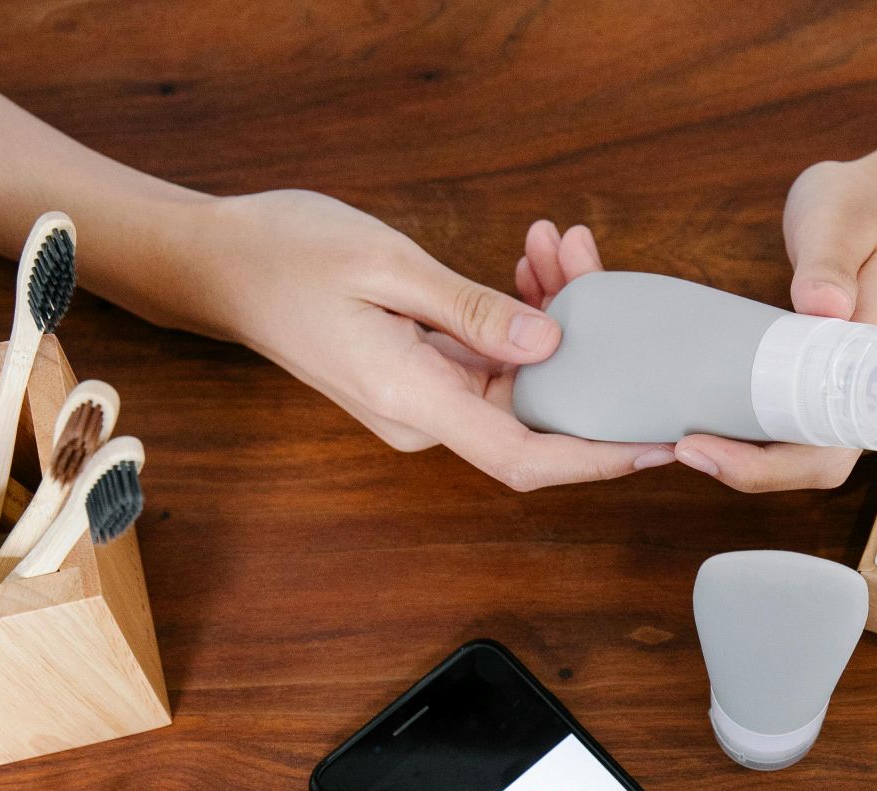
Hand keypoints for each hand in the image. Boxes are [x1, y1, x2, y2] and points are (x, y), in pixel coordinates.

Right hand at [173, 190, 666, 490]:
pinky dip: (516, 320)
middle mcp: (421, 418)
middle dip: (583, 350)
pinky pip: (489, 363)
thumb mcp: (385, 264)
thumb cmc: (286, 254)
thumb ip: (470, 311)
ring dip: (550, 320)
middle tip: (589, 260)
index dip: (598, 459)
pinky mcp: (420, 379)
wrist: (218, 262)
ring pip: (517, 380)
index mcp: (410, 400)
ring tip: (555, 245)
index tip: (658, 444)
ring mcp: (420, 403)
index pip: (524, 458)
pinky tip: (526, 266)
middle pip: (532, 411)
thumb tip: (549, 344)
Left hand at [677, 150, 876, 491]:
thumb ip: (830, 259)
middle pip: (809, 465)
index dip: (768, 467)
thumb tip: (821, 305)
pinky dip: (747, 432)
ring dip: (741, 457)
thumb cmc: (868, 210)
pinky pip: (789, 424)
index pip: (830, 450)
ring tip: (679, 441)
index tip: (704, 446)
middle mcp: (873, 397)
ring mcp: (851, 393)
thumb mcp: (842, 221)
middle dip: (745, 470)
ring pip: (797, 452)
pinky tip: (702, 421)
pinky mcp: (828, 382)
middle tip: (680, 447)